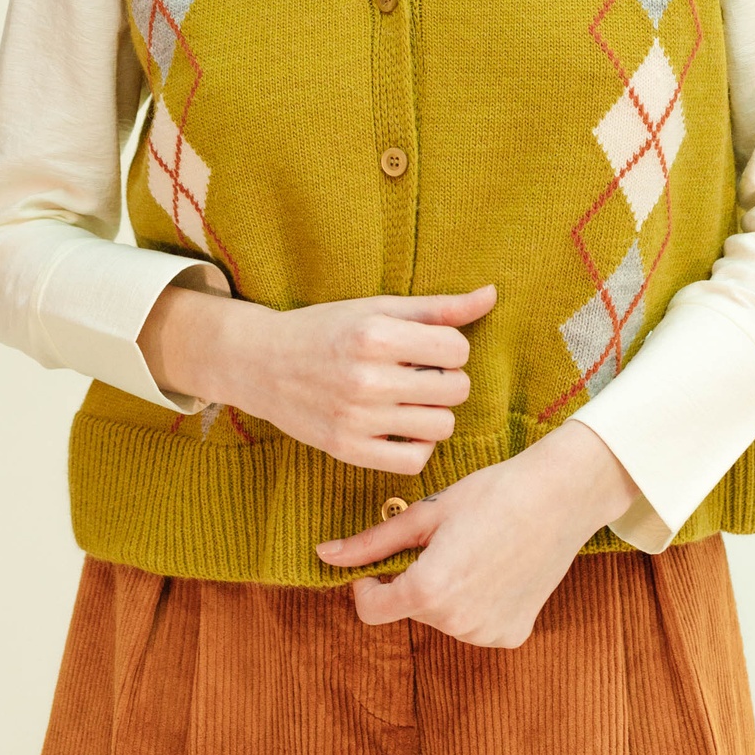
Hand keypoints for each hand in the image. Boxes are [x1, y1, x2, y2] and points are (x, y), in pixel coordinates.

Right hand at [139, 279, 497, 474]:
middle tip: (419, 373)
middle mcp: (366, 377)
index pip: (456, 349)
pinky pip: (413, 459)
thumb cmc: (326, 329)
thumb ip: (437, 307)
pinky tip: (400, 426)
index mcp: (375, 334)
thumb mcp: (377, 308)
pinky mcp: (347, 450)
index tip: (427, 348)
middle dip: (445, 379)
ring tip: (410, 399)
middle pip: (455, 389)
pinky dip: (416, 444)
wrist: (262, 363)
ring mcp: (356, 418)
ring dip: (434, 413)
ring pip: (440, 426)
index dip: (449, 348)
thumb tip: (491, 295)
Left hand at [314, 419, 639, 646]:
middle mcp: (457, 623)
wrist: (560, 496)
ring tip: (475, 550)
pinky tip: (497, 568)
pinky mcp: (512, 635)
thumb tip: (324, 555)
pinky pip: (475, 625)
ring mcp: (487, 633)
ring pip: (443, 617)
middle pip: (411, 608)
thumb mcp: (426, 513)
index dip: (367, 585)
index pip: (371, 609)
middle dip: (415, 579)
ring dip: (445, 592)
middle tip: (446, 539)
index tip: (381, 563)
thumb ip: (372, 542)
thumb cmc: (492, 494)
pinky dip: (476, 603)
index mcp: (430, 590)